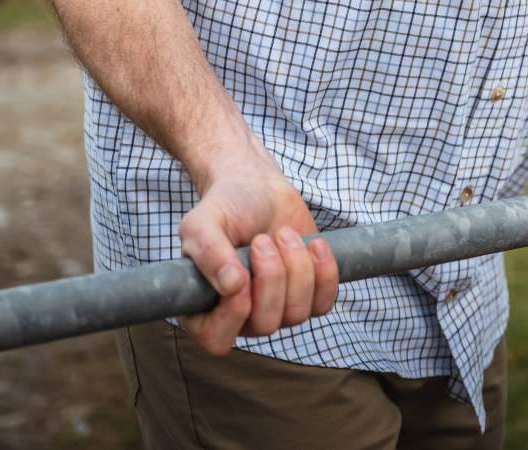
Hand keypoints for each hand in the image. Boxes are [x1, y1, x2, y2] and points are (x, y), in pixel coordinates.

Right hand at [177, 144, 338, 354]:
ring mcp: (276, 308)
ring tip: (283, 234)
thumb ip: (209, 251)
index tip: (241, 271)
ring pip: (296, 314)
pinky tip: (314, 244)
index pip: (217, 339)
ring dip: (296, 268)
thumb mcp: (203, 222)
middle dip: (271, 277)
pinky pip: (323, 303)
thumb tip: (232, 286)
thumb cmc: (225, 207)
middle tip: (262, 240)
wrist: (259, 187)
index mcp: (205, 308)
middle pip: (265, 324)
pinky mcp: (307, 295)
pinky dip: (324, 273)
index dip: (234, 311)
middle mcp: (241, 317)